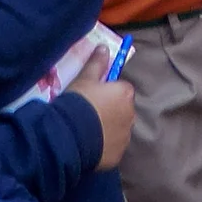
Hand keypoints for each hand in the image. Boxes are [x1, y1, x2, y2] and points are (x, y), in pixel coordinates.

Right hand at [65, 47, 134, 171]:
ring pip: (118, 128)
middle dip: (109, 109)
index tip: (92, 94)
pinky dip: (104, 144)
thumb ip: (97, 64)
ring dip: (107, 127)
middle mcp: (131, 115)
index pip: (121, 88)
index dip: (107, 91)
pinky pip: (112, 146)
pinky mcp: (118, 154)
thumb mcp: (84, 79)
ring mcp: (126, 136)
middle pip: (122, 109)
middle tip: (87, 112)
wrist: (70, 134)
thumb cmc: (79, 102)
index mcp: (125, 94)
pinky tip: (88, 142)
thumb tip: (105, 48)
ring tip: (86, 128)